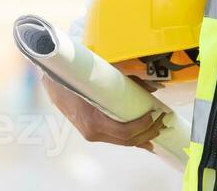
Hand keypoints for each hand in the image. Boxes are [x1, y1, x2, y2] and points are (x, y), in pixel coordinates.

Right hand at [41, 74, 167, 152]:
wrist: (54, 83)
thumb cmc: (76, 77)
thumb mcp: (102, 75)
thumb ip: (128, 80)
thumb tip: (153, 86)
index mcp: (92, 120)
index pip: (124, 131)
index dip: (142, 125)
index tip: (154, 113)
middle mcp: (92, 132)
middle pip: (127, 140)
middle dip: (148, 132)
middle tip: (162, 120)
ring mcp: (92, 134)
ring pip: (123, 142)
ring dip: (143, 137)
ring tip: (158, 128)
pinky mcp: (93, 132)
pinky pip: (116, 139)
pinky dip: (132, 139)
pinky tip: (144, 139)